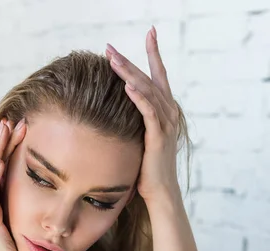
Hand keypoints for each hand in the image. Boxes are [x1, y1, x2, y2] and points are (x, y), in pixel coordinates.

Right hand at [0, 118, 26, 250]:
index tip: (23, 126)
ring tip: (7, 129)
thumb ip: (30, 201)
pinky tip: (1, 157)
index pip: (2, 164)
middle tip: (16, 119)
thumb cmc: (18, 247)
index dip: (10, 145)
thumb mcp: (25, 217)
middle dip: (4, 139)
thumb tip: (50, 185)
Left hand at [106, 27, 180, 204]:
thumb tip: (115, 109)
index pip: (158, 76)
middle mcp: (168, 113)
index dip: (153, 53)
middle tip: (109, 48)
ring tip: (112, 60)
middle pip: (148, 79)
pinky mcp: (159, 137)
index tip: (150, 32)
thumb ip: (134, 121)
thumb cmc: (147, 168)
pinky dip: (139, 98)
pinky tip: (127, 87)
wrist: (160, 191)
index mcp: (164, 110)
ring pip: (147, 91)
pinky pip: (149, 113)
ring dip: (129, 74)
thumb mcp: (140, 138)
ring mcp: (165, 124)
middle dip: (128, 62)